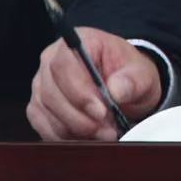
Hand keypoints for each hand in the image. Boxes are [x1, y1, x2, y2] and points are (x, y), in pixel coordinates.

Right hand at [27, 27, 162, 140]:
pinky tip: (86, 138)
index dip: (80, 92)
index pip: (64, 64)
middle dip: (80, 118)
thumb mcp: (141, 74)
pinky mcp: (39, 106)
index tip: (101, 111)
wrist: (124, 87)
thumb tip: (116, 90)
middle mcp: (52, 60)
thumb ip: (132, 80)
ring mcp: (42, 84)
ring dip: (74, 129)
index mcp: (79, 41)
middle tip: (106, 131)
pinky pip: (42, 125)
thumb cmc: (129, 75)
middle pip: (51, 92)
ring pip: (45, 111)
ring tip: (103, 134)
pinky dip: (64, 137)